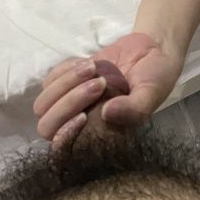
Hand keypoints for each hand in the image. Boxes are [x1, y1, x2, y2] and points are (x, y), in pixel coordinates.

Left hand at [33, 32, 182, 145]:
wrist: (151, 49)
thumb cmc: (155, 77)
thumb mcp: (151, 94)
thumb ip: (133, 109)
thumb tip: (107, 114)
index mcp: (100, 136)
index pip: (65, 150)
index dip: (65, 136)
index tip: (84, 117)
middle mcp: (81, 123)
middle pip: (47, 126)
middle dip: (68, 103)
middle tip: (98, 84)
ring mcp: (71, 101)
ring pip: (43, 103)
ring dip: (66, 83)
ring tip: (95, 68)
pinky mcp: (68, 79)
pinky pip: (49, 79)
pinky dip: (65, 70)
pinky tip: (89, 63)